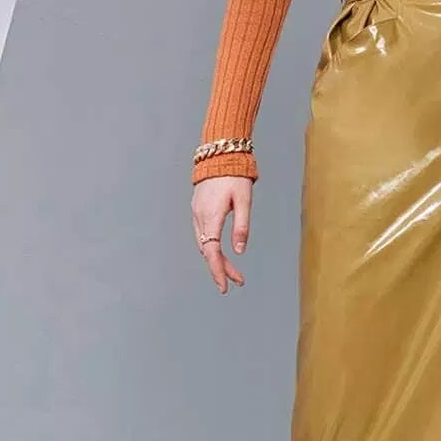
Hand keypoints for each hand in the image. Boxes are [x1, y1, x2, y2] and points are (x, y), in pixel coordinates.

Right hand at [191, 175, 253, 291]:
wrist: (219, 154)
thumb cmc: (235, 176)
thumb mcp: (244, 201)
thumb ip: (242, 226)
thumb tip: (240, 251)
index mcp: (211, 217)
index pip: (212, 252)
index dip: (218, 271)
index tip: (225, 286)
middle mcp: (200, 217)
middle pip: (208, 251)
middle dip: (222, 268)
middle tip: (238, 281)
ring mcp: (197, 213)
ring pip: (204, 244)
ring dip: (217, 259)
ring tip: (233, 271)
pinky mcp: (198, 209)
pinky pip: (202, 235)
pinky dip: (211, 247)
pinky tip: (221, 252)